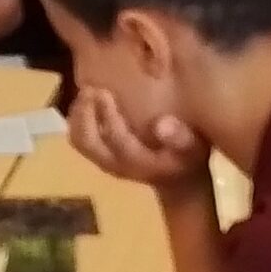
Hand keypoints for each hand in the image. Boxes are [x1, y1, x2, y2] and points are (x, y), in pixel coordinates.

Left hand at [69, 86, 208, 188]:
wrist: (178, 182)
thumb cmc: (187, 159)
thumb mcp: (193, 149)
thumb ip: (180, 138)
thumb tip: (162, 124)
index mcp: (137, 161)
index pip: (115, 139)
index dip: (107, 115)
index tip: (104, 91)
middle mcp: (115, 164)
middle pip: (86, 142)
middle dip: (83, 114)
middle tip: (88, 89)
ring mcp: (105, 162)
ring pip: (78, 141)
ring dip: (77, 116)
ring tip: (85, 92)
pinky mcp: (100, 156)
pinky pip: (79, 139)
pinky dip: (77, 119)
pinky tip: (86, 101)